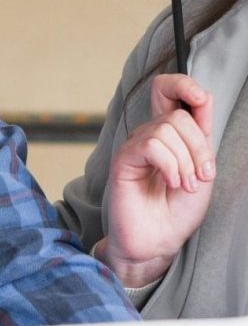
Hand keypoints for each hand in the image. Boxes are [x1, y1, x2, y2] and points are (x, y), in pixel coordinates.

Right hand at [99, 74, 215, 287]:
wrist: (159, 241)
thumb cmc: (178, 210)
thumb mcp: (202, 166)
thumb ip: (200, 132)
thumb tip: (201, 97)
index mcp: (169, 135)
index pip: (167, 90)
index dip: (183, 84)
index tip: (201, 100)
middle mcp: (149, 137)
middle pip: (177, 114)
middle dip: (198, 146)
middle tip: (202, 176)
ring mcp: (134, 149)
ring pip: (166, 129)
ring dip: (186, 160)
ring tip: (185, 185)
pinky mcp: (123, 162)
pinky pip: (152, 146)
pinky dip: (170, 165)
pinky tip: (171, 183)